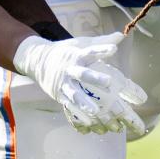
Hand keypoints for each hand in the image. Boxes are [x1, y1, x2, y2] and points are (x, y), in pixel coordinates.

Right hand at [12, 33, 147, 134]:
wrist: (38, 61)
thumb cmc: (66, 52)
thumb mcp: (80, 43)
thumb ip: (101, 42)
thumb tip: (121, 36)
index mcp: (77, 55)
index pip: (90, 51)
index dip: (101, 50)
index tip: (113, 49)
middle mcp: (69, 69)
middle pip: (82, 74)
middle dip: (94, 78)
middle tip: (108, 82)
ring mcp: (63, 83)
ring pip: (74, 93)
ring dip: (84, 102)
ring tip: (96, 111)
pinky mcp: (59, 95)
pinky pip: (69, 106)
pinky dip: (78, 114)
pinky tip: (89, 123)